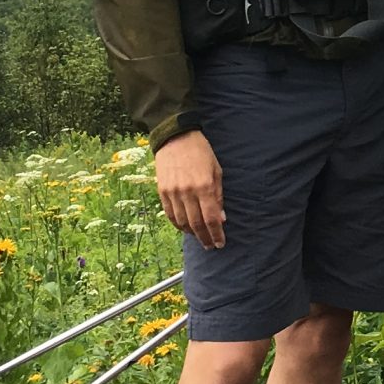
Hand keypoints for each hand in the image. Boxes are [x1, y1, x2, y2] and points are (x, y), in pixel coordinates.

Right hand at [155, 131, 225, 249]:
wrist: (175, 137)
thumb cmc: (201, 152)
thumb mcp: (216, 170)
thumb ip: (218, 195)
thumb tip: (221, 218)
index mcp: (204, 186)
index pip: (211, 218)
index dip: (216, 234)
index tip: (220, 243)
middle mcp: (187, 192)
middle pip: (196, 224)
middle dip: (205, 238)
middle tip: (211, 246)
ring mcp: (173, 192)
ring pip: (182, 222)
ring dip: (192, 233)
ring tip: (200, 238)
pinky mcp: (162, 191)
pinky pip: (170, 214)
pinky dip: (178, 224)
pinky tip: (185, 228)